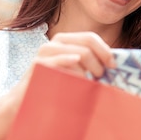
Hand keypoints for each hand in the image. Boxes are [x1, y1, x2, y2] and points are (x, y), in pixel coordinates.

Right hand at [0, 31, 114, 139]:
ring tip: (90, 83)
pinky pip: (63, 63)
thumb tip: (115, 63)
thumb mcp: (74, 72)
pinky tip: (81, 77)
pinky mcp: (38, 64)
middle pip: (87, 45)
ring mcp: (45, 52)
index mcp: (65, 41)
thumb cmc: (54, 87)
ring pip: (79, 54)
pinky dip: (75, 70)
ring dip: (90, 70)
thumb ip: (90, 64)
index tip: (113, 65)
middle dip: (99, 61)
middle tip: (102, 77)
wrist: (25, 101)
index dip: (105, 50)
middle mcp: (55, 42)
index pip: (90, 37)